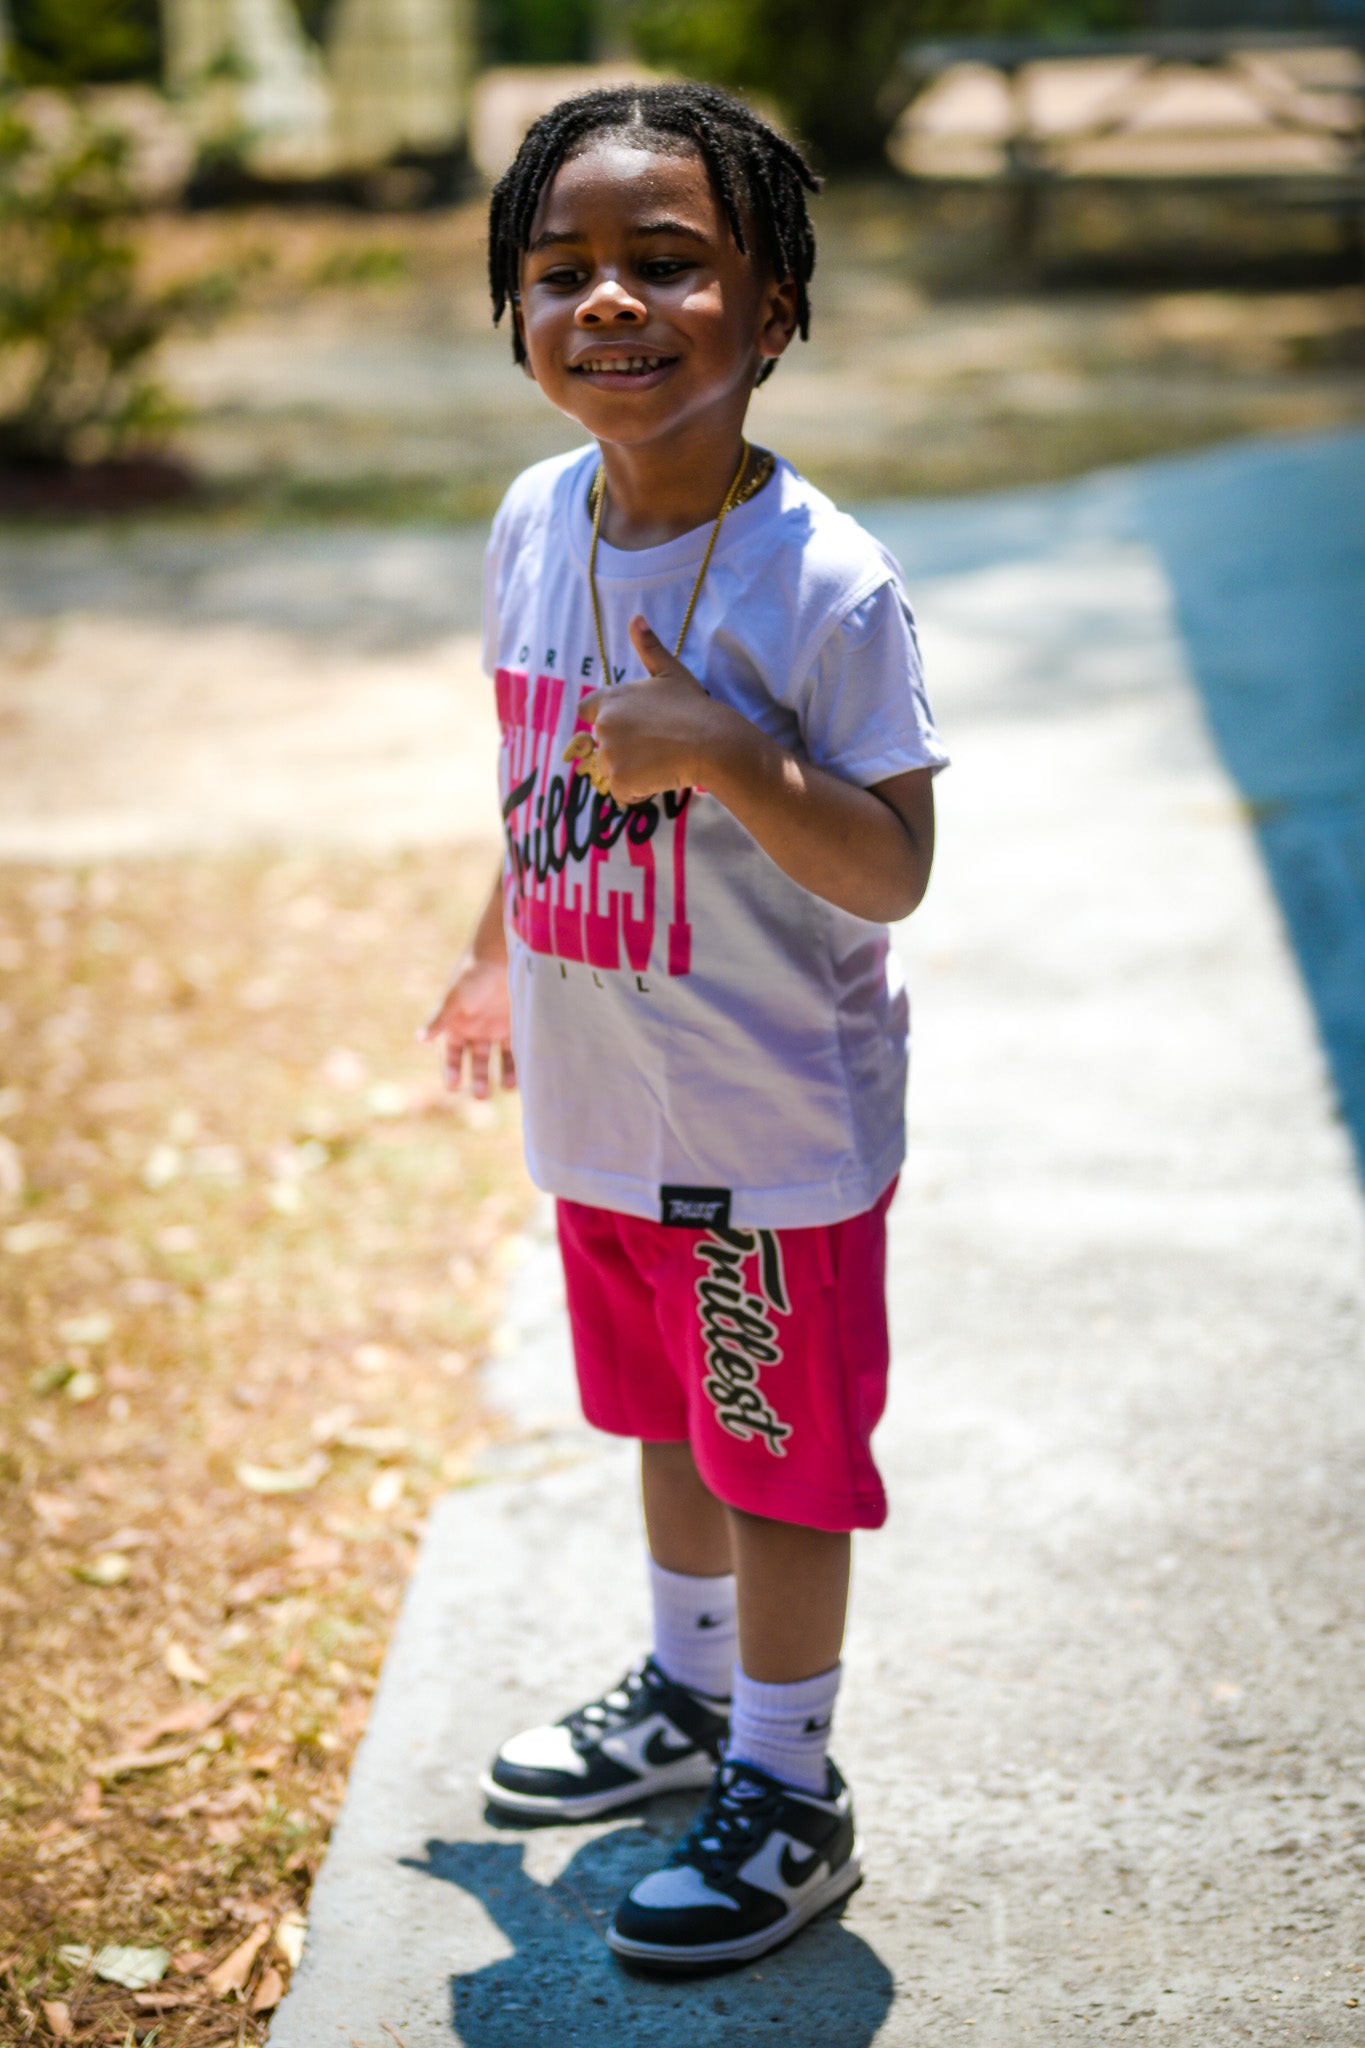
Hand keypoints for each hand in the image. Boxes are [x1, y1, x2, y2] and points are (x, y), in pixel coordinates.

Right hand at [419, 952, 513, 1098]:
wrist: (503, 955)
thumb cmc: (474, 975)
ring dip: (499, 1075)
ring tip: (503, 1088)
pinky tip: (520, 1078)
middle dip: (477, 1079)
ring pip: (496, 1059)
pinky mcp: (515, 1026)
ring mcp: (496, 1028)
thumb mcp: (455, 999)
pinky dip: (518, 1065)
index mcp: (456, 1024)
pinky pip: (516, 1051)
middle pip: (474, 1061)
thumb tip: (419, 1038)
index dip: (450, 1070)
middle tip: (481, 1095)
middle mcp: (476, 1029)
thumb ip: (439, 1020)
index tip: (452, 1086)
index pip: (450, 1054)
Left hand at [573, 616, 724, 805]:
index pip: (585, 711)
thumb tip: (636, 618)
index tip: (629, 727)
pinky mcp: (619, 780)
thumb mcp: (670, 672)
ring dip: (632, 772)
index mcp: (610, 699)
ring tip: (662, 760)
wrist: (710, 741)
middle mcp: (604, 726)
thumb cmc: (693, 706)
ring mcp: (610, 755)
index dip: (603, 720)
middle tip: (657, 745)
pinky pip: (622, 792)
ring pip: (612, 771)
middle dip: (624, 750)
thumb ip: (649, 647)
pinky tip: (660, 777)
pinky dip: (638, 791)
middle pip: (603, 747)